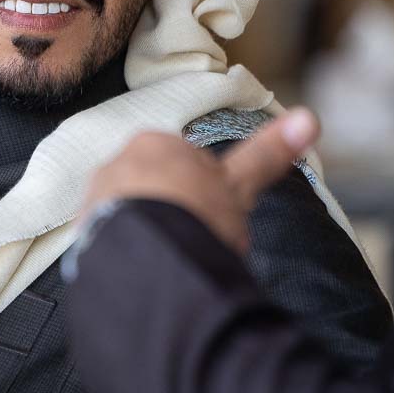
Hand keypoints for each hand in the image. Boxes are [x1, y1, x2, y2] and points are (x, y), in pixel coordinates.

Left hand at [78, 108, 319, 256]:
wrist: (148, 259)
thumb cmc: (196, 214)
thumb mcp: (239, 186)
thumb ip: (268, 154)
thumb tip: (311, 117)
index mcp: (152, 143)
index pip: (186, 165)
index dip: (208, 196)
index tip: (215, 218)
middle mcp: (114, 164)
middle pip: (157, 192)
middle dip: (176, 215)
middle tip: (196, 242)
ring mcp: (94, 201)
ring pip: (133, 219)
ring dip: (152, 238)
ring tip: (173, 263)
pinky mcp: (82, 239)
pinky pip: (112, 246)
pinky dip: (130, 258)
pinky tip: (149, 275)